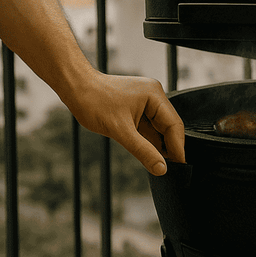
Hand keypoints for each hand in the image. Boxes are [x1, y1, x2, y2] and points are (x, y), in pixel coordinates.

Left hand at [65, 72, 185, 175]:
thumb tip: (161, 169)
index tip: (180, 166)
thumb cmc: (93, 102)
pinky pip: (149, 126)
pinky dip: (149, 140)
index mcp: (155, 95)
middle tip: (171, 169)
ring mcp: (146, 101)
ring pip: (159, 128)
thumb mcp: (120, 131)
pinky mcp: (138, 107)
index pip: (174, 125)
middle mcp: (154, 96)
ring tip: (160, 164)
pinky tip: (149, 153)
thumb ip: (143, 151)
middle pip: (170, 126)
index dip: (178, 147)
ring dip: (159, 145)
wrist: (75, 87)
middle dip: (170, 147)